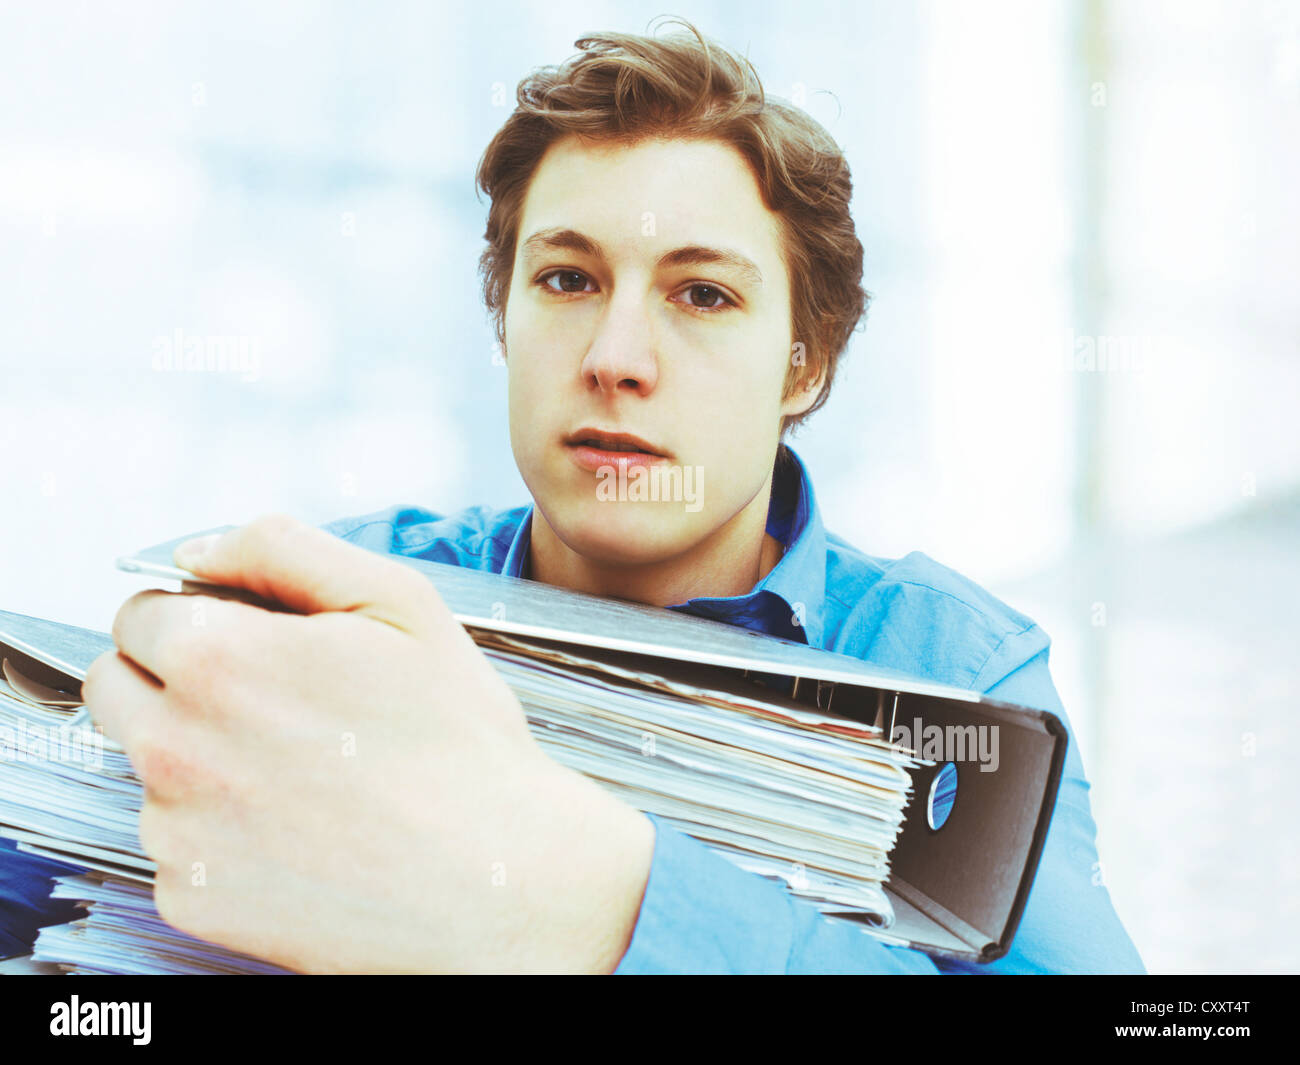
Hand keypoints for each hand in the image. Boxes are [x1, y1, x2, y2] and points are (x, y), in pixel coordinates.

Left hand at [82, 514, 653, 972]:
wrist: (500, 879)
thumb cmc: (459, 744)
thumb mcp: (399, 603)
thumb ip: (284, 550)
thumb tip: (197, 551)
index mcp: (218, 659)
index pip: (141, 613)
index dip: (202, 617)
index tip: (254, 642)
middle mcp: (175, 746)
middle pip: (117, 685)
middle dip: (173, 678)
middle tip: (265, 698)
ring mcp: (177, 831)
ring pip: (146, 767)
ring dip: (198, 757)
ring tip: (301, 772)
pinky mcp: (191, 899)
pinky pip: (176, 845)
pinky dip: (219, 833)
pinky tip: (297, 831)